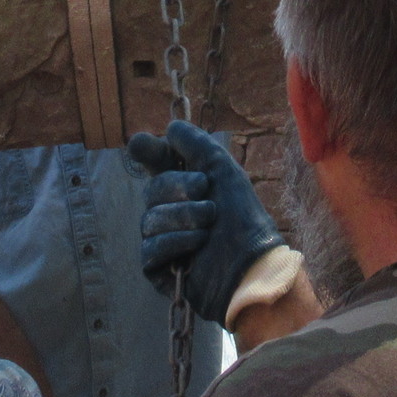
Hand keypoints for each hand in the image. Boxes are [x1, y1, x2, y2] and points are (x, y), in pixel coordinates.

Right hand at [128, 119, 284, 324]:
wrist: (252, 266)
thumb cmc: (244, 221)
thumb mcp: (224, 173)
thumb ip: (197, 145)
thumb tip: (170, 128)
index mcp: (185, 186)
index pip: (154, 162)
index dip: (147, 152)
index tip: (144, 147)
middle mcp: (171, 210)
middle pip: (152, 188)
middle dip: (180, 190)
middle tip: (208, 198)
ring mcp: (162, 239)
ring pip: (149, 218)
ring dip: (183, 218)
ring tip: (209, 226)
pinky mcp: (158, 268)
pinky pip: (150, 248)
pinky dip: (175, 243)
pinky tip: (196, 247)